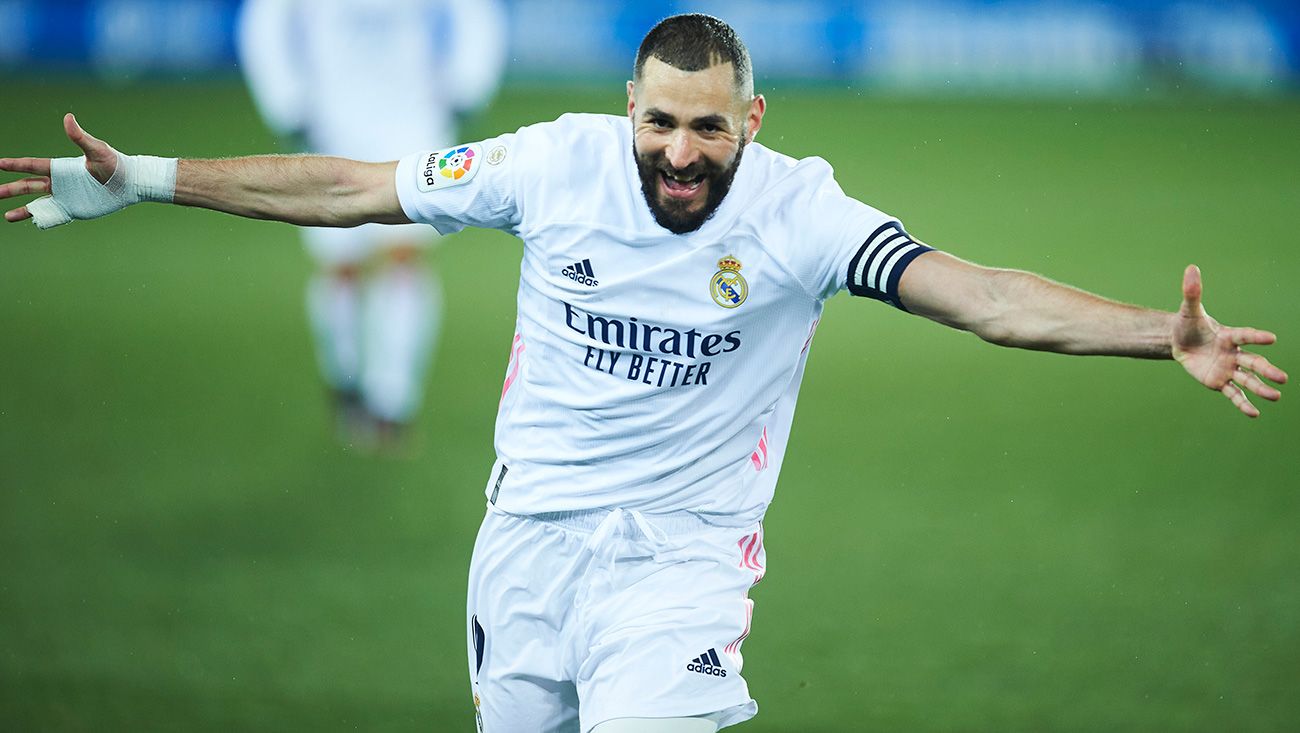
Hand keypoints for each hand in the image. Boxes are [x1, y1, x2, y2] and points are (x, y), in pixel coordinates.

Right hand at [1, 114, 119, 222]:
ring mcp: (66, 197)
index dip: (14, 165)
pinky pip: (54, 215)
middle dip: (10, 189)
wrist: (131, 183)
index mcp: (61, 168)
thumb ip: (80, 137)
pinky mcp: (74, 209)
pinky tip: (31, 222)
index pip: (32, 165)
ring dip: (22, 209)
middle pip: (28, 185)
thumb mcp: (96, 150)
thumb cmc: (115, 164)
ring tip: (6, 216)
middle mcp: (60, 183)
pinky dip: (41, 219)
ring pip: (37, 203)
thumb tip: (68, 117)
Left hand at [1172, 265, 1286, 416]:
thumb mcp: (1188, 310)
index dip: (1257, 337)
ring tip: (1275, 396)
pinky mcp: (1219, 382)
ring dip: (1260, 388)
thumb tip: (1191, 268)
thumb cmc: (1188, 325)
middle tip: (1282, 378)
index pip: (1245, 336)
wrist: (1180, 343)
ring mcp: (1228, 369)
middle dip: (1267, 370)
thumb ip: (1192, 292)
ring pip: (1247, 380)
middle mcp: (1234, 354)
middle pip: (1253, 362)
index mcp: (1229, 335)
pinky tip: (1254, 413)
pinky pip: (1233, 394)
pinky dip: (1242, 403)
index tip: (1271, 339)